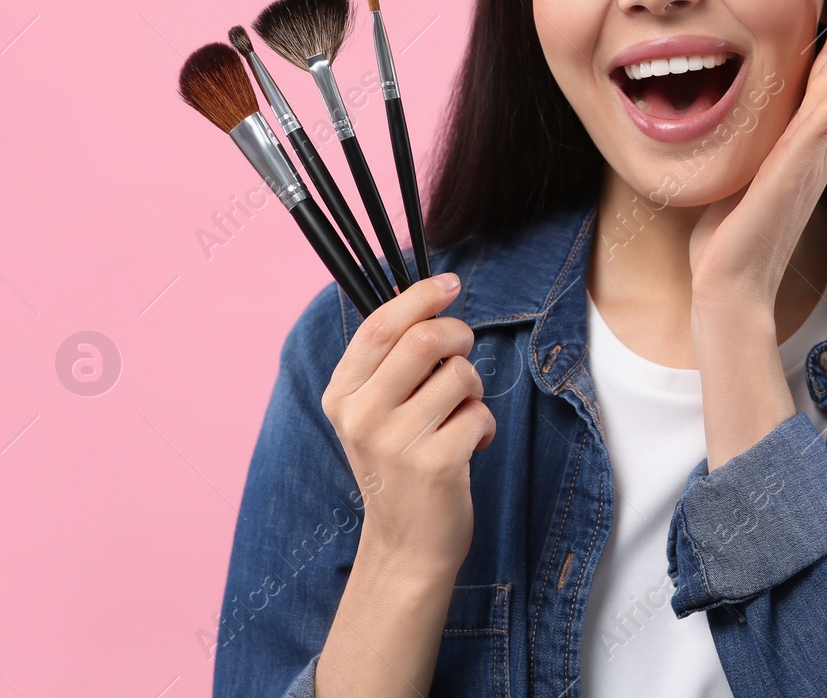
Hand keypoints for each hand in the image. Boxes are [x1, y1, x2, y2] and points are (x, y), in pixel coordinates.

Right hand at [321, 273, 494, 580]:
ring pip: (459, 374)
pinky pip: (479, 413)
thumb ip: (390, 360)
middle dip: (459, 336)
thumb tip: (418, 295)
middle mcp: (361, 415)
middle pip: (425, 339)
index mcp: (342, 394)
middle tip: (464, 353)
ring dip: (473, 388)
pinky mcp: (434, 464)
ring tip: (459, 416)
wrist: (405, 544)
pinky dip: (484, 425)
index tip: (449, 283)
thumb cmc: (400, 464)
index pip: (379, 325)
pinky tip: (469, 447)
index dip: (419, 296)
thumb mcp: (376, 411)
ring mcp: (395, 442)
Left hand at [688, 0, 826, 312]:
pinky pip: (821, 126)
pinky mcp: (793, 173)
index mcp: (803, 138)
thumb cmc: (731, 236)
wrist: (730, 286)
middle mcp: (815, 142)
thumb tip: (739, 112)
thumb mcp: (743, 170)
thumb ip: (754, 141)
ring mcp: (809, 157)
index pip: (824, 69)